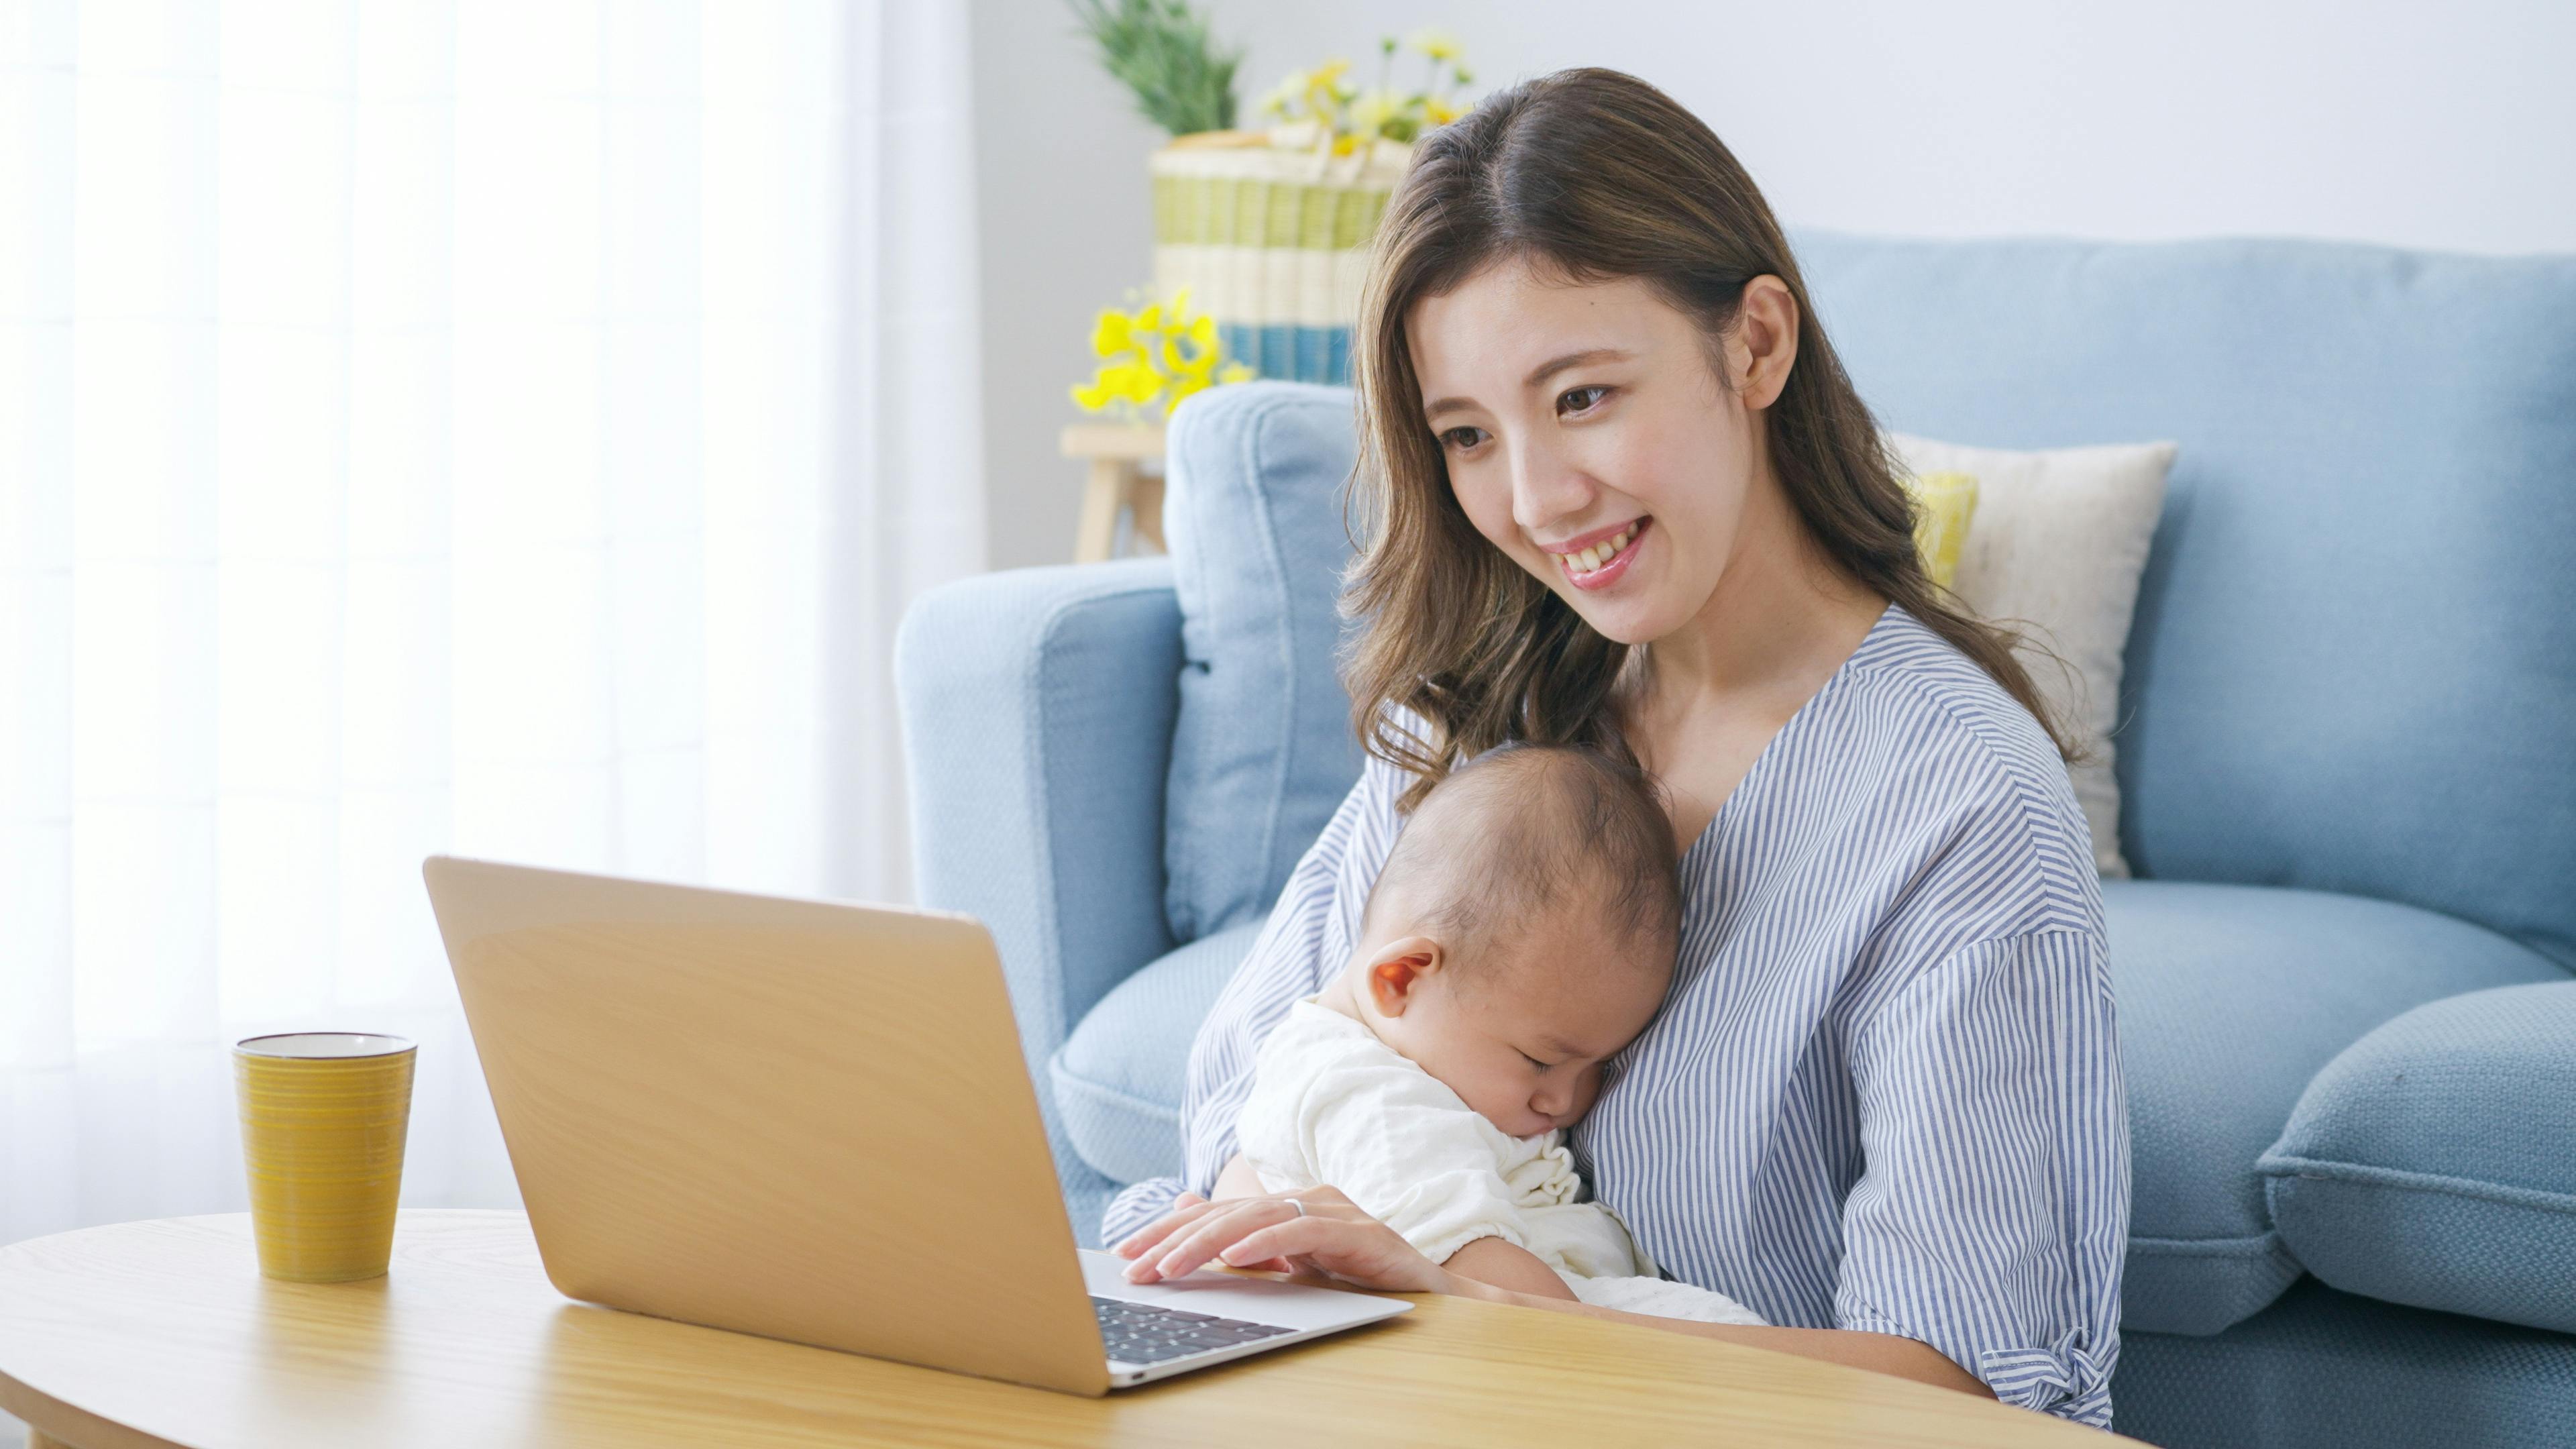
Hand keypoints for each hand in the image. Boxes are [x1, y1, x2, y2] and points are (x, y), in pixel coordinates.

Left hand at [1111, 1184, 1452, 1294]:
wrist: (1436, 1294)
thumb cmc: (1361, 1278)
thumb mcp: (1291, 1265)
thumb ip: (1244, 1241)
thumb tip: (1186, 1209)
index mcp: (1286, 1206)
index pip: (1214, 1214)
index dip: (1167, 1231)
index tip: (1125, 1254)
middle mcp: (1305, 1199)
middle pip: (1226, 1214)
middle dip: (1173, 1240)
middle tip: (1133, 1266)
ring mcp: (1333, 1211)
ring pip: (1256, 1220)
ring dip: (1206, 1245)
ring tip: (1169, 1266)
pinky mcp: (1358, 1231)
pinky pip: (1302, 1233)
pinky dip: (1266, 1244)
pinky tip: (1235, 1258)